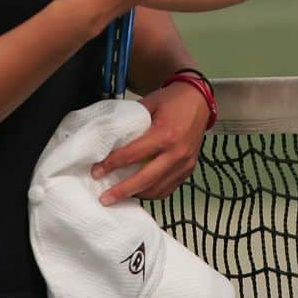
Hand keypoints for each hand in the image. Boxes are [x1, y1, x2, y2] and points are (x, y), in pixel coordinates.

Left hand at [92, 80, 209, 203]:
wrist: (200, 99)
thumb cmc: (173, 99)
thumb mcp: (149, 103)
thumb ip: (132, 121)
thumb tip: (110, 138)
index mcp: (165, 134)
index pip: (133, 155)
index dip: (112, 164)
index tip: (97, 171)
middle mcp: (176, 153)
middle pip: (144, 179)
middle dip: (122, 191)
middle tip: (104, 198)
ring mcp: (184, 164)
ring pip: (157, 189)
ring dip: (137, 194)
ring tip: (120, 196)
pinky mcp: (189, 169)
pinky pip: (168, 189)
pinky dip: (152, 193)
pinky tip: (140, 191)